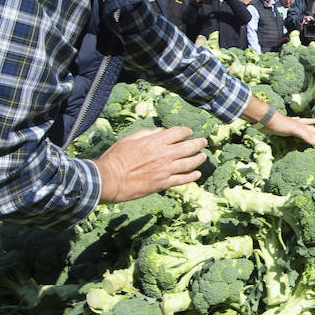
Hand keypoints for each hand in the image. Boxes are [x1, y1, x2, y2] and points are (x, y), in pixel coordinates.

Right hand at [92, 126, 206, 202]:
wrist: (110, 179)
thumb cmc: (116, 158)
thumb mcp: (129, 139)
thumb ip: (146, 133)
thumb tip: (160, 131)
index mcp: (155, 141)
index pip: (178, 133)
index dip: (186, 131)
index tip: (189, 131)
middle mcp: (164, 154)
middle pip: (188, 147)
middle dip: (198, 143)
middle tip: (204, 142)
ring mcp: (166, 170)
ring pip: (189, 163)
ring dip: (199, 159)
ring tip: (203, 156)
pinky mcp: (163, 183)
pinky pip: (183, 180)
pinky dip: (192, 177)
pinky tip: (197, 174)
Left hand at [262, 112, 314, 153]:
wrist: (265, 119)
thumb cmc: (279, 124)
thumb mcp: (294, 130)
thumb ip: (305, 135)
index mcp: (302, 127)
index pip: (313, 137)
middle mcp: (298, 125)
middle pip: (311, 130)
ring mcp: (291, 125)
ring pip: (303, 125)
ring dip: (309, 126)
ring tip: (314, 122)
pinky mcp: (284, 126)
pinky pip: (294, 126)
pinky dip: (298, 124)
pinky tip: (297, 120)